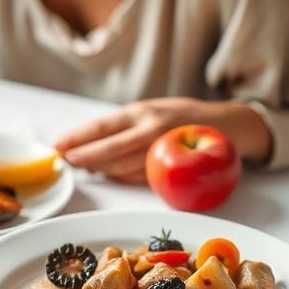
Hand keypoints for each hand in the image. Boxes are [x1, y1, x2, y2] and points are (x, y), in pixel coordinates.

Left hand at [54, 97, 205, 183]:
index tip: (57, 145)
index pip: (102, 127)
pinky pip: (142, 178)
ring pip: (124, 167)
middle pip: (110, 150)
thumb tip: (89, 145)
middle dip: (85, 158)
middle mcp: (151, 130)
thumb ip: (126, 126)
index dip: (77, 138)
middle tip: (66, 162)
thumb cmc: (185, 117)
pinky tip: (111, 174)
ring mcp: (164, 151)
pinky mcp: (175, 171)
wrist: (232, 125)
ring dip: (102, 170)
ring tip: (85, 168)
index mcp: (142, 113)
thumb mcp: (153, 110)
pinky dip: (123, 178)